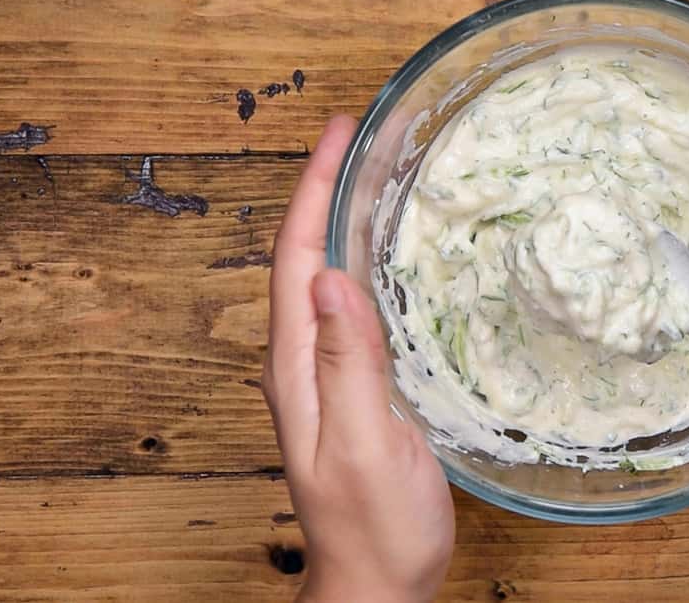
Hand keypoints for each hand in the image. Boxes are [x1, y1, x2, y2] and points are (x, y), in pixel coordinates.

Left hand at [262, 115, 454, 602]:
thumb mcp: (365, 445)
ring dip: (344, 218)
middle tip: (365, 133)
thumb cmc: (376, 526)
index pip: (294, 257)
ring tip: (378, 171)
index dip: (314, 188)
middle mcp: (303, 360)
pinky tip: (394, 252)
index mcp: (298, 366)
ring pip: (327, 275)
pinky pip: (354, 305)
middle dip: (326, 187)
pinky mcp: (355, 386)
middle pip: (304, 255)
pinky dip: (367, 261)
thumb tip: (329, 278)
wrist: (377, 581)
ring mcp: (327, 373)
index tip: (341, 130)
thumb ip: (347, 365)